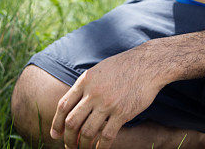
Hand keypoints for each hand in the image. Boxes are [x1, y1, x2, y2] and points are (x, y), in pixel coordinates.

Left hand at [50, 46, 167, 147]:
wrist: (148, 64)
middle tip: (70, 146)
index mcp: (85, 81)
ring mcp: (107, 104)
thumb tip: (74, 105)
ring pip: (87, 132)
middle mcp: (93, 93)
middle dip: (68, 138)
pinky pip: (106, 136)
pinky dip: (100, 147)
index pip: (63, 106)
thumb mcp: (99, 70)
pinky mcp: (122, 113)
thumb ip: (86, 86)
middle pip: (72, 122)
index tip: (55, 134)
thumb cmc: (124, 66)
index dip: (56, 123)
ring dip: (82, 145)